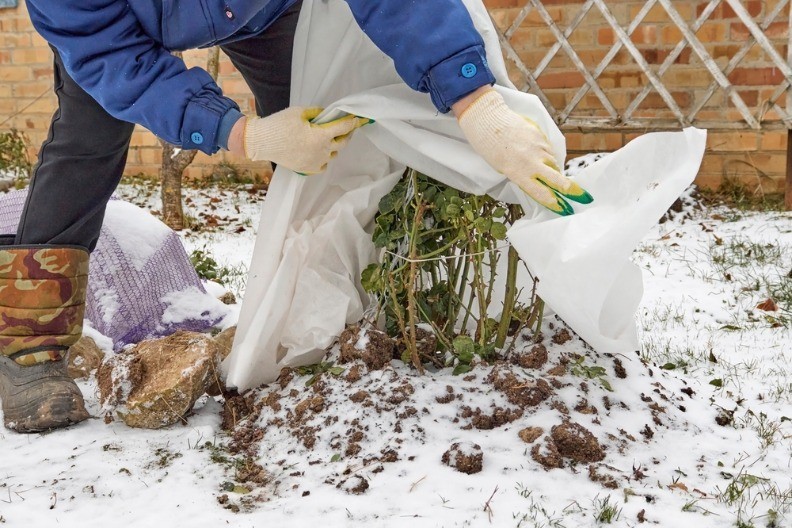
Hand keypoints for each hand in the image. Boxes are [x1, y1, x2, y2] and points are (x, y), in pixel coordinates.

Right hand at [235, 107, 368, 174]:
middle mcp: (322, 151)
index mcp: (321, 135)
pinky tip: (320, 152)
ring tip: (329, 138)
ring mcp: (316, 162)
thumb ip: (318, 113)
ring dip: (334, 145)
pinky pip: (324, 164)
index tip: (359, 119)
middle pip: (343, 142)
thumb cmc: (279, 124)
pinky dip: (325, 157)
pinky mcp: (308, 169)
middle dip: (347, 133)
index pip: (344, 128)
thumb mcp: (299, 112)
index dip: (353, 122)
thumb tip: (328, 114)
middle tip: (347, 127)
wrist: (261, 142)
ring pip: (334, 154)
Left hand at [456, 89, 591, 215]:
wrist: (488, 120)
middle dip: (572, 190)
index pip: (541, 193)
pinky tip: (538, 153)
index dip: (555, 203)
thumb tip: (541, 181)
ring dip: (554, 170)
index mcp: (518, 173)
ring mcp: (538, 148)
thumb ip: (523, 175)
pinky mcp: (541, 136)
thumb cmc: (491, 148)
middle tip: (584, 197)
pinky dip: (547, 155)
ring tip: (546, 170)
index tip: (565, 210)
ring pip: (554, 163)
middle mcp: (531, 162)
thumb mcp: (504, 168)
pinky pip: (548, 150)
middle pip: (557, 179)